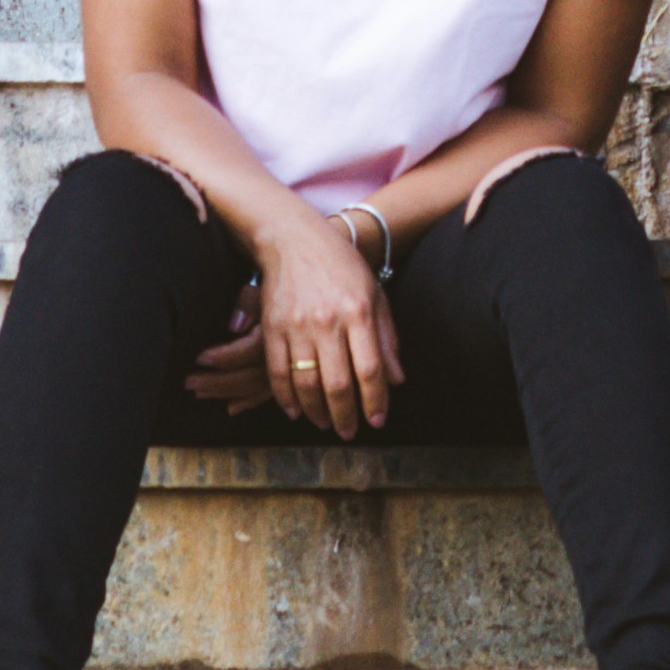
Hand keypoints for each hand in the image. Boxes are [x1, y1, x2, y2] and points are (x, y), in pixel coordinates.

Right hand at [239, 205, 401, 437]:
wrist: (294, 238)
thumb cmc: (341, 265)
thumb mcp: (374, 294)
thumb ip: (386, 337)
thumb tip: (397, 380)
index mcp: (358, 312)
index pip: (371, 369)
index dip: (375, 400)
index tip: (377, 420)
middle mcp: (328, 321)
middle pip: (338, 383)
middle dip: (345, 415)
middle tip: (349, 431)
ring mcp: (297, 325)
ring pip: (307, 382)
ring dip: (316, 411)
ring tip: (325, 423)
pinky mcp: (272, 326)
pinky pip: (277, 371)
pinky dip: (285, 396)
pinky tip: (295, 410)